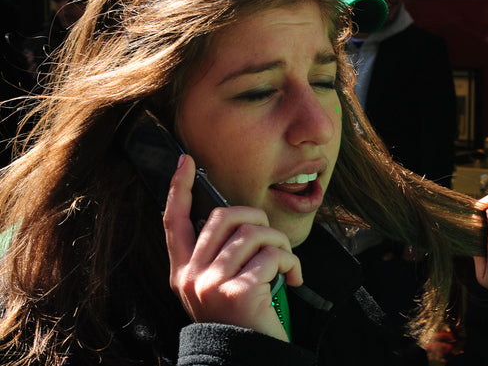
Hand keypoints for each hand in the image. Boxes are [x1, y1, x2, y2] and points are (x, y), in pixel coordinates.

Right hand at [163, 155, 302, 341]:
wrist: (249, 360)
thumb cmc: (242, 321)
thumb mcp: (218, 288)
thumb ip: (218, 256)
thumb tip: (238, 220)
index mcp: (183, 273)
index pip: (173, 221)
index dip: (178, 188)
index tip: (185, 161)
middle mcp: (191, 276)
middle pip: (224, 216)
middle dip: (257, 219)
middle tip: (272, 244)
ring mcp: (211, 283)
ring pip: (254, 233)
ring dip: (280, 245)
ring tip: (285, 266)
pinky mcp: (238, 291)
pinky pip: (273, 256)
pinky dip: (291, 264)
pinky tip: (293, 280)